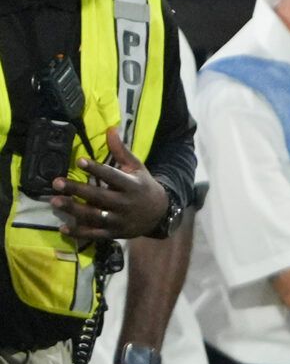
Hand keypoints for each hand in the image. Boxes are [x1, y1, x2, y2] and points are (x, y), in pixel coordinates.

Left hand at [49, 127, 169, 241]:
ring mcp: (120, 220)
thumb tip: (110, 129)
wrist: (160, 214)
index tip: (79, 161)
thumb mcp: (137, 168)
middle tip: (56, 182)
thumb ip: (121, 151)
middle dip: (77, 189)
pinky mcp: (115, 233)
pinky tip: (63, 228)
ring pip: (94, 216)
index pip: (112, 176)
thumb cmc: (143, 187)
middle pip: (99, 197)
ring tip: (55, 201)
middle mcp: (126, 204)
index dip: (96, 169)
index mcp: (132, 186)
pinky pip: (96, 234)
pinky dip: (80, 232)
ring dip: (73, 210)